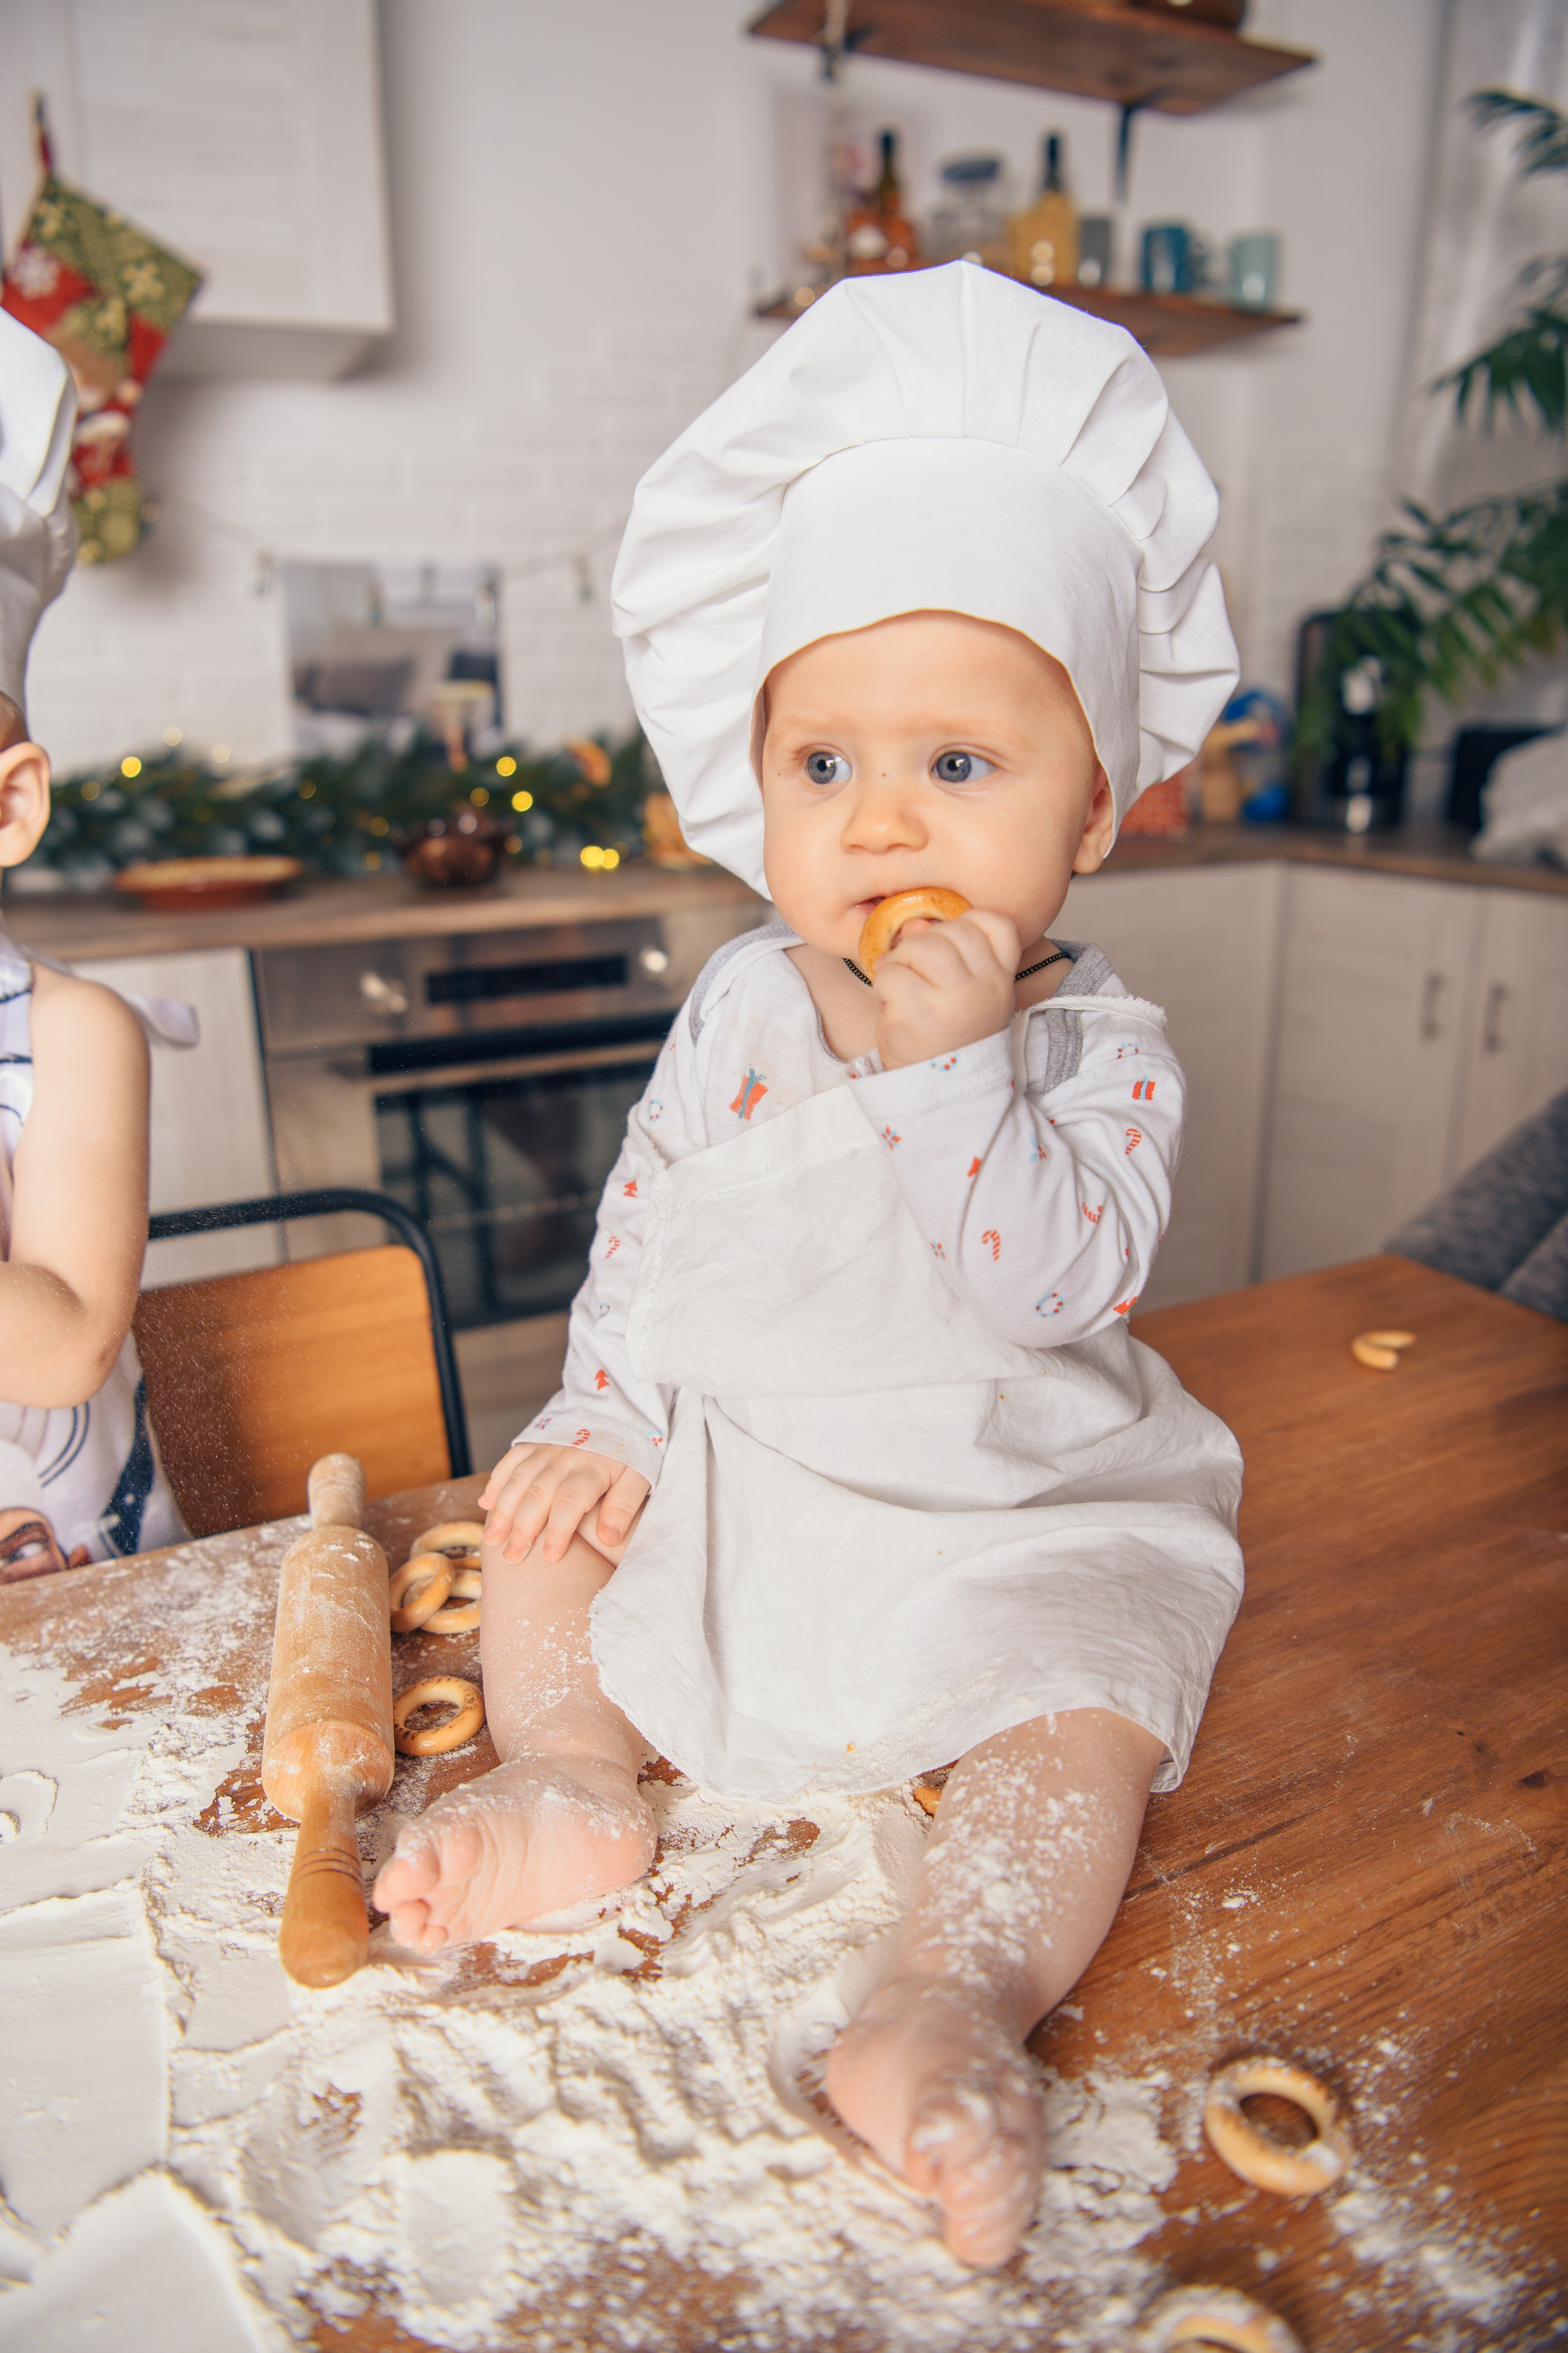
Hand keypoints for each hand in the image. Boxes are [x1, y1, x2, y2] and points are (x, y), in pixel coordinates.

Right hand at [479, 1441, 649, 1564]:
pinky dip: (497, 1481)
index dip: (558, 1530)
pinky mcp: (535, 1442)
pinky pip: (511, 1460)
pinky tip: (486, 1503)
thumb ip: (624, 1506)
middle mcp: (565, 1458)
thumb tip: (608, 1539)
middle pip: (538, 1494)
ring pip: (519, 1479)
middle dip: (522, 1527)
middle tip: (511, 1557)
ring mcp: (547, 1448)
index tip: (549, 1557)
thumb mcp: (639, 1477)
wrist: (620, 1408)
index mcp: (592, 1468)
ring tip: (492, 1539)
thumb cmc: (631, 1451)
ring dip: (503, 1510)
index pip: (570, 1501)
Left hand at [873, 909, 1020, 1070]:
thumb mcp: (963, 993)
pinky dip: (883, 987)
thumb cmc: (949, 1035)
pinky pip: (890, 974)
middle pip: (952, 930)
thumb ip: (946, 953)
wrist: (941, 1091)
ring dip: (901, 962)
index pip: (996, 924)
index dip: (967, 924)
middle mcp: (983, 987)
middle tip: (916, 973)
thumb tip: (913, 923)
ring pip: (920, 946)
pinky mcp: (917, 1014)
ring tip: (902, 987)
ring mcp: (952, 1000)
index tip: (950, 949)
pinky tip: (894, 1008)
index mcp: (1000, 980)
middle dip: (923, 945)